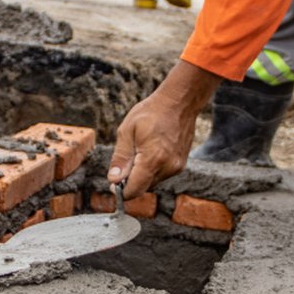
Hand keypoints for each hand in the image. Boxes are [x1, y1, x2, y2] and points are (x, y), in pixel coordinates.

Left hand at [108, 60, 221, 198]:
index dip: (121, 191)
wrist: (179, 102)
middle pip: (142, 188)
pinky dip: (152, 168)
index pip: (134, 190)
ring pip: (152, 182)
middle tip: (128, 156)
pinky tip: (152, 149)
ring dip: (142, 173)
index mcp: (153, 159)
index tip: (113, 182)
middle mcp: (167, 168)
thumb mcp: (127, 131)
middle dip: (131, 179)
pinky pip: (161, 175)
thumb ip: (120, 158)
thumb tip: (113, 180)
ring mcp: (176, 168)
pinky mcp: (180, 165)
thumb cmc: (151, 112)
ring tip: (141, 148)